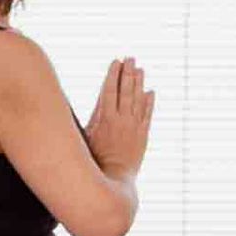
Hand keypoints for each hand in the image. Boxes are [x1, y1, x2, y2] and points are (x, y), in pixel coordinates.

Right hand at [84, 58, 154, 180]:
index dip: (113, 75)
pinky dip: (150, 103)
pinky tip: (151, 92)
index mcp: (106, 118)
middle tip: (131, 58)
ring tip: (140, 69)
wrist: (114, 177)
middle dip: (128, 73)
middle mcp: (122, 120)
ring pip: (138, 100)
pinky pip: (148, 115)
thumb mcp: (85, 136)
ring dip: (139, 83)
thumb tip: (84, 103)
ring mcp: (134, 127)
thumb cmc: (93, 159)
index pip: (110, 90)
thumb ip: (90, 117)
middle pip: (126, 91)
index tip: (116, 62)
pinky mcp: (143, 135)